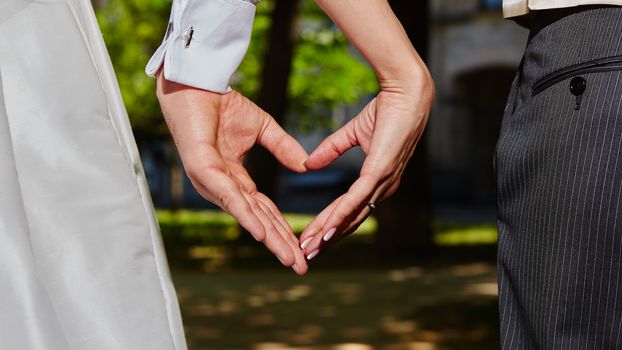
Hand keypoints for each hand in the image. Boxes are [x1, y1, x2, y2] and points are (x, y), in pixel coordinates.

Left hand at [156, 72, 308, 274]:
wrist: (198, 83)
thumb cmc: (223, 105)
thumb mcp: (263, 129)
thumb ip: (283, 148)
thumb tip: (306, 166)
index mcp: (236, 180)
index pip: (264, 211)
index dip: (283, 230)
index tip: (302, 249)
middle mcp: (224, 187)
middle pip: (258, 220)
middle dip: (280, 244)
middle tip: (301, 267)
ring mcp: (212, 181)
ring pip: (246, 215)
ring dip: (269, 238)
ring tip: (288, 258)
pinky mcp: (203, 169)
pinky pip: (229, 197)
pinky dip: (246, 216)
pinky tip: (261, 234)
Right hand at [299, 71, 433, 259]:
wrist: (405, 93)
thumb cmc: (385, 111)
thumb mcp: (351, 134)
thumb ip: (331, 150)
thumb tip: (309, 164)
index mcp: (377, 181)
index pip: (349, 210)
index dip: (328, 225)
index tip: (309, 238)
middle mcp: (382, 187)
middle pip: (350, 220)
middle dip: (326, 239)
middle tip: (305, 254)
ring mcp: (382, 182)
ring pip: (351, 215)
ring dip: (329, 233)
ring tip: (309, 248)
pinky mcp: (379, 172)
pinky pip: (356, 199)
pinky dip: (340, 215)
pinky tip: (327, 230)